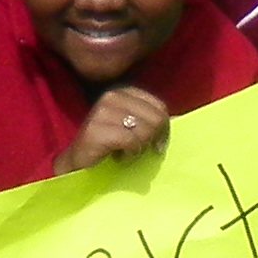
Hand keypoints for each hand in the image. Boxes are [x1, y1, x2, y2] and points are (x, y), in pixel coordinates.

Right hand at [56, 84, 173, 172]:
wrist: (78, 165)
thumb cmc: (110, 147)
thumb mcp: (133, 128)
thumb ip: (152, 120)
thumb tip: (179, 120)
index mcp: (123, 92)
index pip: (160, 106)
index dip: (163, 129)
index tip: (156, 145)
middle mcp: (112, 96)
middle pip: (156, 118)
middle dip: (152, 139)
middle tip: (138, 150)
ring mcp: (102, 111)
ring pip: (145, 131)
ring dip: (138, 149)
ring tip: (123, 152)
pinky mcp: (96, 129)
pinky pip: (131, 142)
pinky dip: (129, 155)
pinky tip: (118, 157)